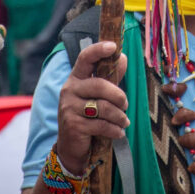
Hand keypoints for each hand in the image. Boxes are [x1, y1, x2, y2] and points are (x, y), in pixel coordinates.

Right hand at [55, 41, 128, 174]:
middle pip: (100, 84)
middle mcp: (69, 90)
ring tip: (123, 122)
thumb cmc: (88, 116)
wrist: (72, 146)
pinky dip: (115, 130)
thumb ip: (110, 78)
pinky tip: (118, 132)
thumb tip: (123, 58)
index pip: (85, 58)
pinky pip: (102, 124)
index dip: (98, 50)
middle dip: (119, 96)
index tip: (113, 46)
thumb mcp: (98, 95)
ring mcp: (69, 108)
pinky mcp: (73, 125)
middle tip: (125, 105)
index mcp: (76, 78)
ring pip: (103, 107)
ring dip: (119, 116)